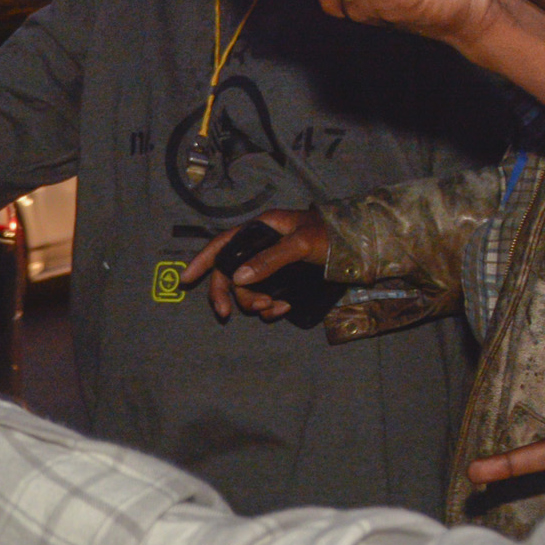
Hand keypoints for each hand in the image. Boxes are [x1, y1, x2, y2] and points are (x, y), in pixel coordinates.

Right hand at [182, 208, 329, 322]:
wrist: (359, 248)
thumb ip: (270, 260)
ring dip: (253, 302)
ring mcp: (271, 265)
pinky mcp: (283, 281)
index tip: (185, 280)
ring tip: (271, 308)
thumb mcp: (301, 244)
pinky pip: (265, 298)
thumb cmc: (331, 236)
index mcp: (261, 229)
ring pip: (248, 289)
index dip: (202, 261)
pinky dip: (270, 308)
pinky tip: (283, 309)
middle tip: (225, 314)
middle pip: (231, 273)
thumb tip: (238, 278)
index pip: (223, 244)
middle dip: (228, 294)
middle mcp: (262, 246)